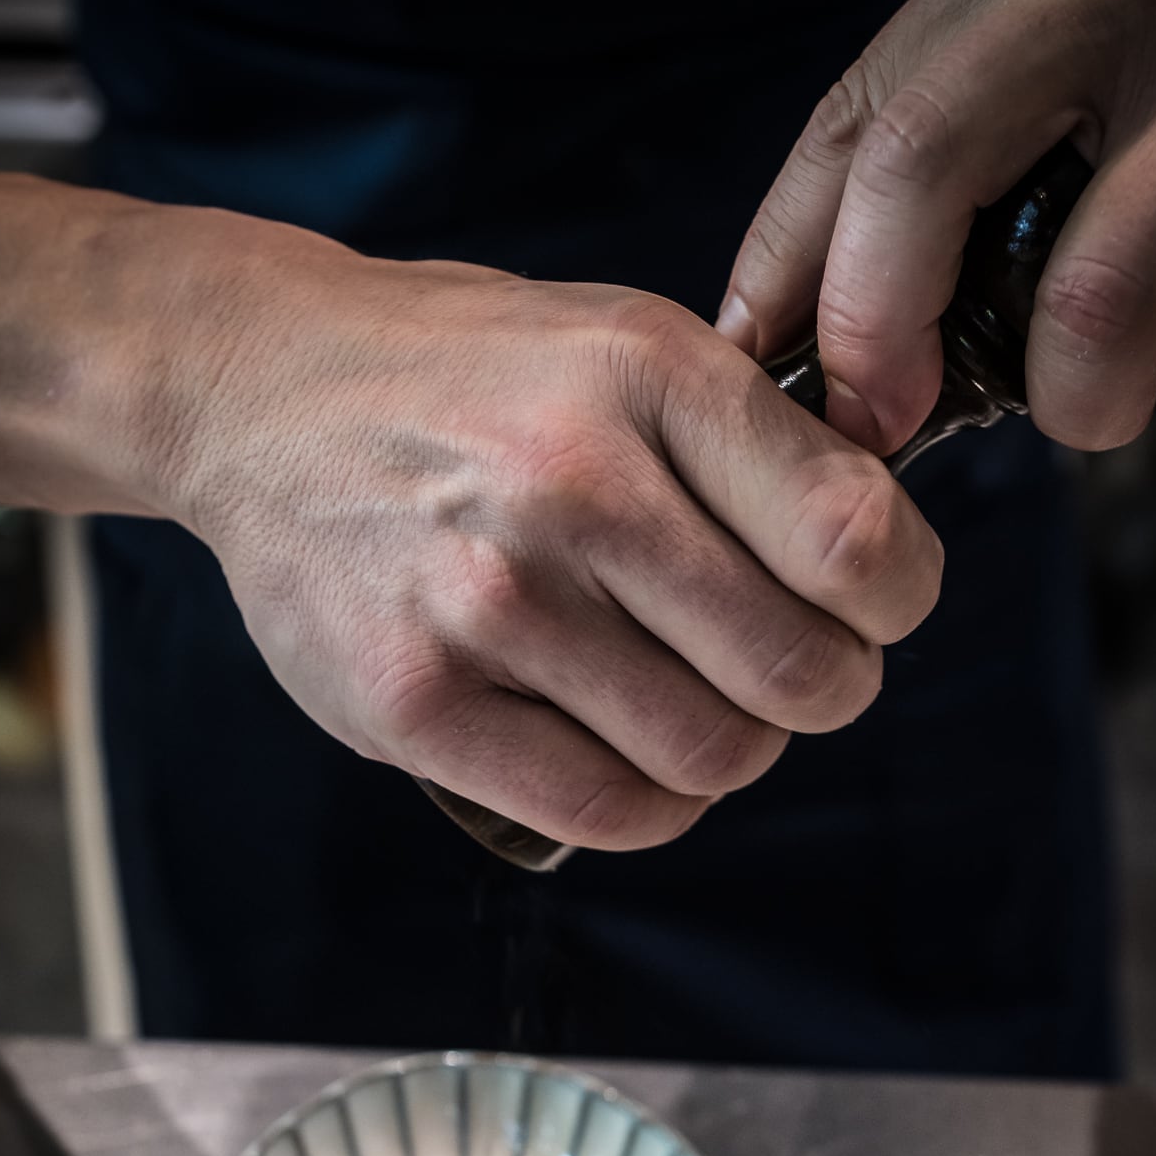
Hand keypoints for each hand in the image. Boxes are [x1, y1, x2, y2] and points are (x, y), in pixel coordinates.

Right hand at [158, 234, 941, 848]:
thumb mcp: (625, 343)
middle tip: (783, 672)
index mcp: (649, 376)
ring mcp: (487, 604)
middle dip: (821, 690)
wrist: (260, 393)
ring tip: (689, 705)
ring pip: (709, 757)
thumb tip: (881, 568)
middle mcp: (570, 488)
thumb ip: (753, 443)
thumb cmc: (471, 381)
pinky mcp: (415, 704)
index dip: (896, 600)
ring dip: (728, 750)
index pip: (854, 540)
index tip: (870, 607)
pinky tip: (629, 759)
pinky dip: (649, 805)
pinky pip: (605, 812)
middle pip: (798, 676)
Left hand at [718, 0, 1155, 455]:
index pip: (865, 124)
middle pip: (930, 173)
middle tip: (908, 410)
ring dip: (1080, 389)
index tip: (809, 387)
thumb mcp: (1050, 22)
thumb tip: (797, 319)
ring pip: (1100, 306)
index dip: (803, 278)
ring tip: (1101, 367)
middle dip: (892, 335)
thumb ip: (940, 141)